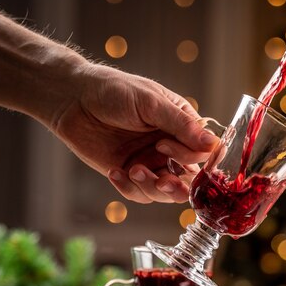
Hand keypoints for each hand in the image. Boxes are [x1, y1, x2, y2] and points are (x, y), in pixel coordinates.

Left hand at [51, 63, 219, 202]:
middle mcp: (171, 148)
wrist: (72, 99)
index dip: (191, 158)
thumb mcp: (151, 103)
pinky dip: (130, 188)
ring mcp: (151, 163)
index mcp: (183, 127)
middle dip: (178, 186)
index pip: (203, 153)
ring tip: (134, 170)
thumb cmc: (113, 91)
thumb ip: (182, 126)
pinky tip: (116, 172)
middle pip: (189, 180)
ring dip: (153, 187)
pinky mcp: (129, 174)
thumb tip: (213, 145)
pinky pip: (139, 194)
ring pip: (165, 192)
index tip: (166, 147)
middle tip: (163, 181)